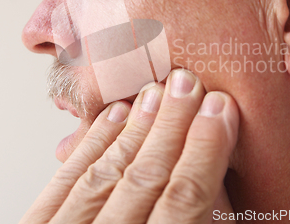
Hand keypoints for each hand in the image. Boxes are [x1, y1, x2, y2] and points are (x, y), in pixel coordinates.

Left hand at [20, 69, 239, 223]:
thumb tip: (225, 198)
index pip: (181, 204)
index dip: (204, 152)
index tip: (221, 111)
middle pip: (142, 178)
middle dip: (170, 127)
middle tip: (189, 84)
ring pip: (103, 173)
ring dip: (133, 129)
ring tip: (157, 93)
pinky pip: (63, 183)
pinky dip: (90, 146)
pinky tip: (111, 119)